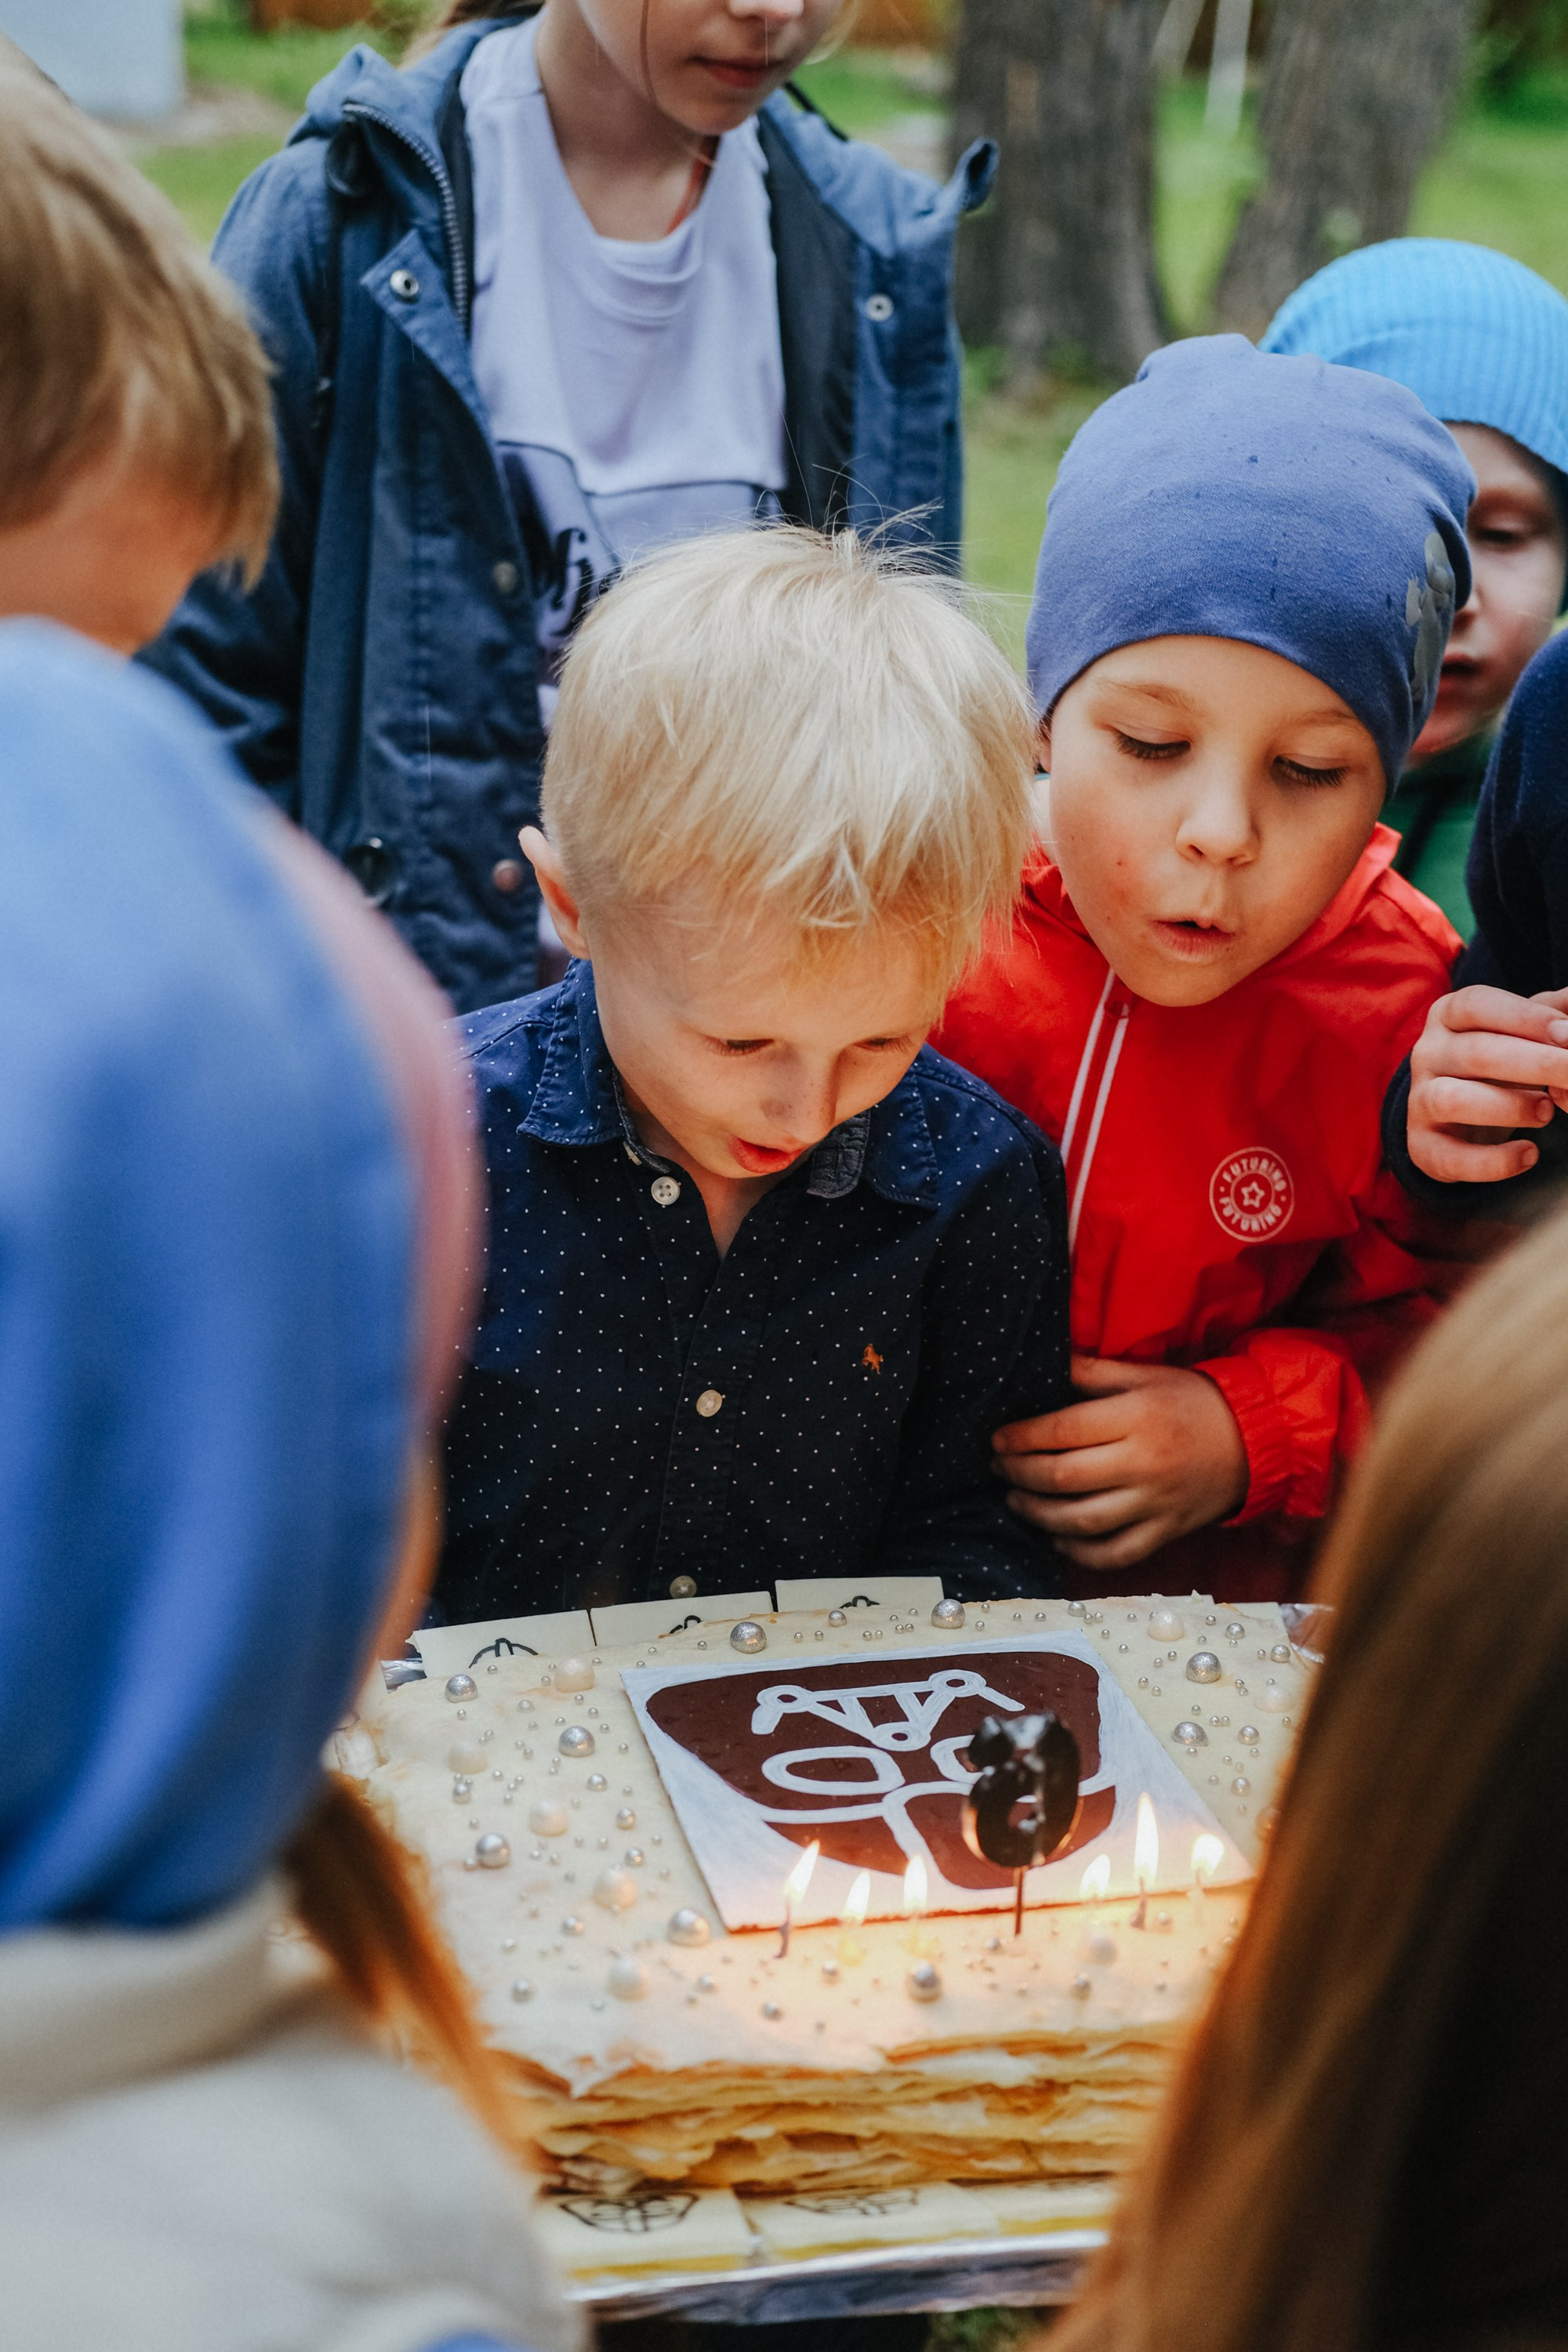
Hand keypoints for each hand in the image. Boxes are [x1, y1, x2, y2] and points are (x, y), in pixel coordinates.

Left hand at [992, 1354, 1247, 1572]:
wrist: (1256, 1441)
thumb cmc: (1193, 1403)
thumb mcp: (1146, 1376)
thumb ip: (1094, 1372)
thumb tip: (1048, 1364)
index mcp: (1136, 1418)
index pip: (1063, 1430)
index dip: (1022, 1436)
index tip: (998, 1438)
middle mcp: (1143, 1464)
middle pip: (1065, 1477)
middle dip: (1020, 1473)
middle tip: (999, 1467)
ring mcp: (1155, 1503)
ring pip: (1083, 1520)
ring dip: (1039, 1514)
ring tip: (1016, 1500)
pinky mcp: (1166, 1531)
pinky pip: (1116, 1554)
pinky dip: (1081, 1553)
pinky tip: (1057, 1539)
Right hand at [1407, 985, 1567, 1181]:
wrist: (1460, 1112)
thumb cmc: (1503, 1057)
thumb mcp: (1526, 1027)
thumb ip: (1555, 1013)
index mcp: (1449, 1015)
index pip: (1477, 1005)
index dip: (1524, 1018)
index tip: (1567, 1035)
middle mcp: (1428, 1053)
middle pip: (1475, 1054)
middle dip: (1535, 1064)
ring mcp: (1420, 1100)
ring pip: (1452, 1100)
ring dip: (1507, 1106)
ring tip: (1547, 1112)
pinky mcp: (1423, 1145)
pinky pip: (1450, 1156)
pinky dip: (1491, 1161)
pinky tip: (1529, 1154)